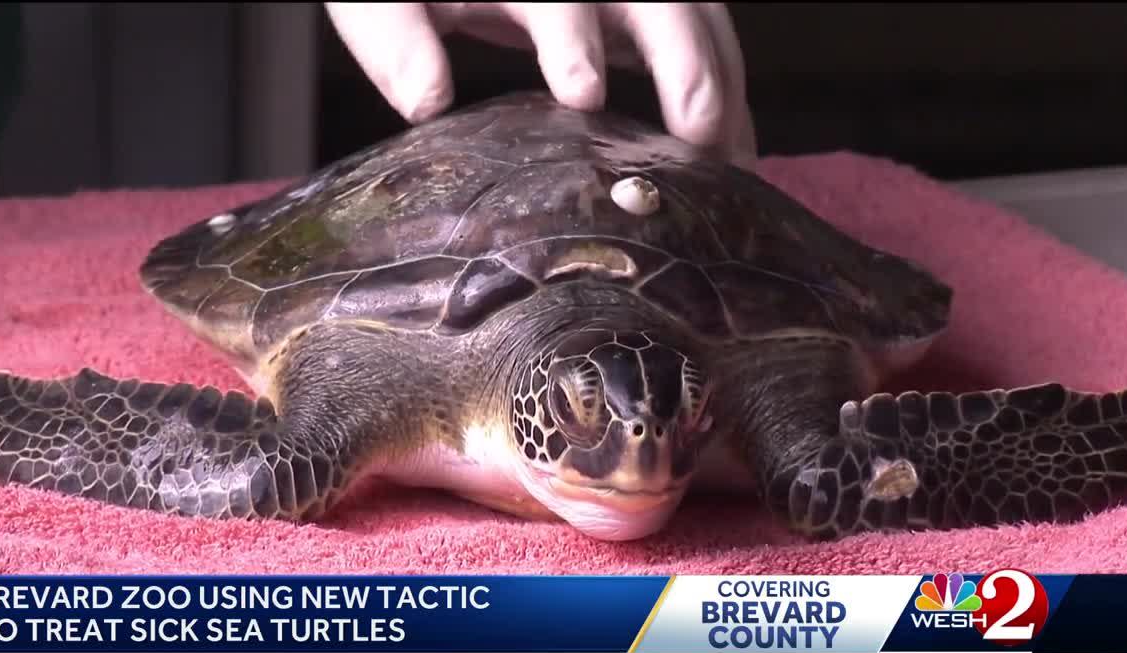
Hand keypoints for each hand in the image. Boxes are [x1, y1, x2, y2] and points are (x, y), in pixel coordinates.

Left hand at [325, 3, 756, 167]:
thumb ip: (393, 39)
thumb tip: (426, 101)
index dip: (574, 39)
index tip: (582, 96)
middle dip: (687, 62)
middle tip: (697, 134)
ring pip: (701, 18)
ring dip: (723, 85)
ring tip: (731, 164)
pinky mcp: (646, 11)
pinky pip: (706, 40)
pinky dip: (725, 92)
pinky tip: (733, 149)